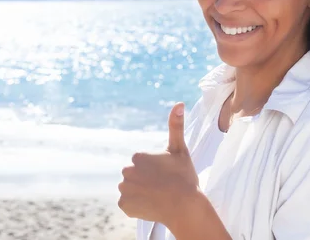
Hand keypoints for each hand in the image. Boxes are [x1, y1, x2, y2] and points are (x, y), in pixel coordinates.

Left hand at [118, 102, 198, 226]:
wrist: (185, 206)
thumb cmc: (184, 176)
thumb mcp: (180, 150)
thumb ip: (176, 126)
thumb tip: (179, 103)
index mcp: (138, 156)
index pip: (142, 163)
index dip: (154, 169)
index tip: (165, 174)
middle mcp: (126, 171)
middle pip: (134, 175)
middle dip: (145, 180)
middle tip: (162, 186)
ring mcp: (124, 189)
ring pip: (131, 189)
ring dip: (140, 192)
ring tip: (157, 196)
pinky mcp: (124, 206)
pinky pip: (128, 204)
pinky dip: (137, 206)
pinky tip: (151, 205)